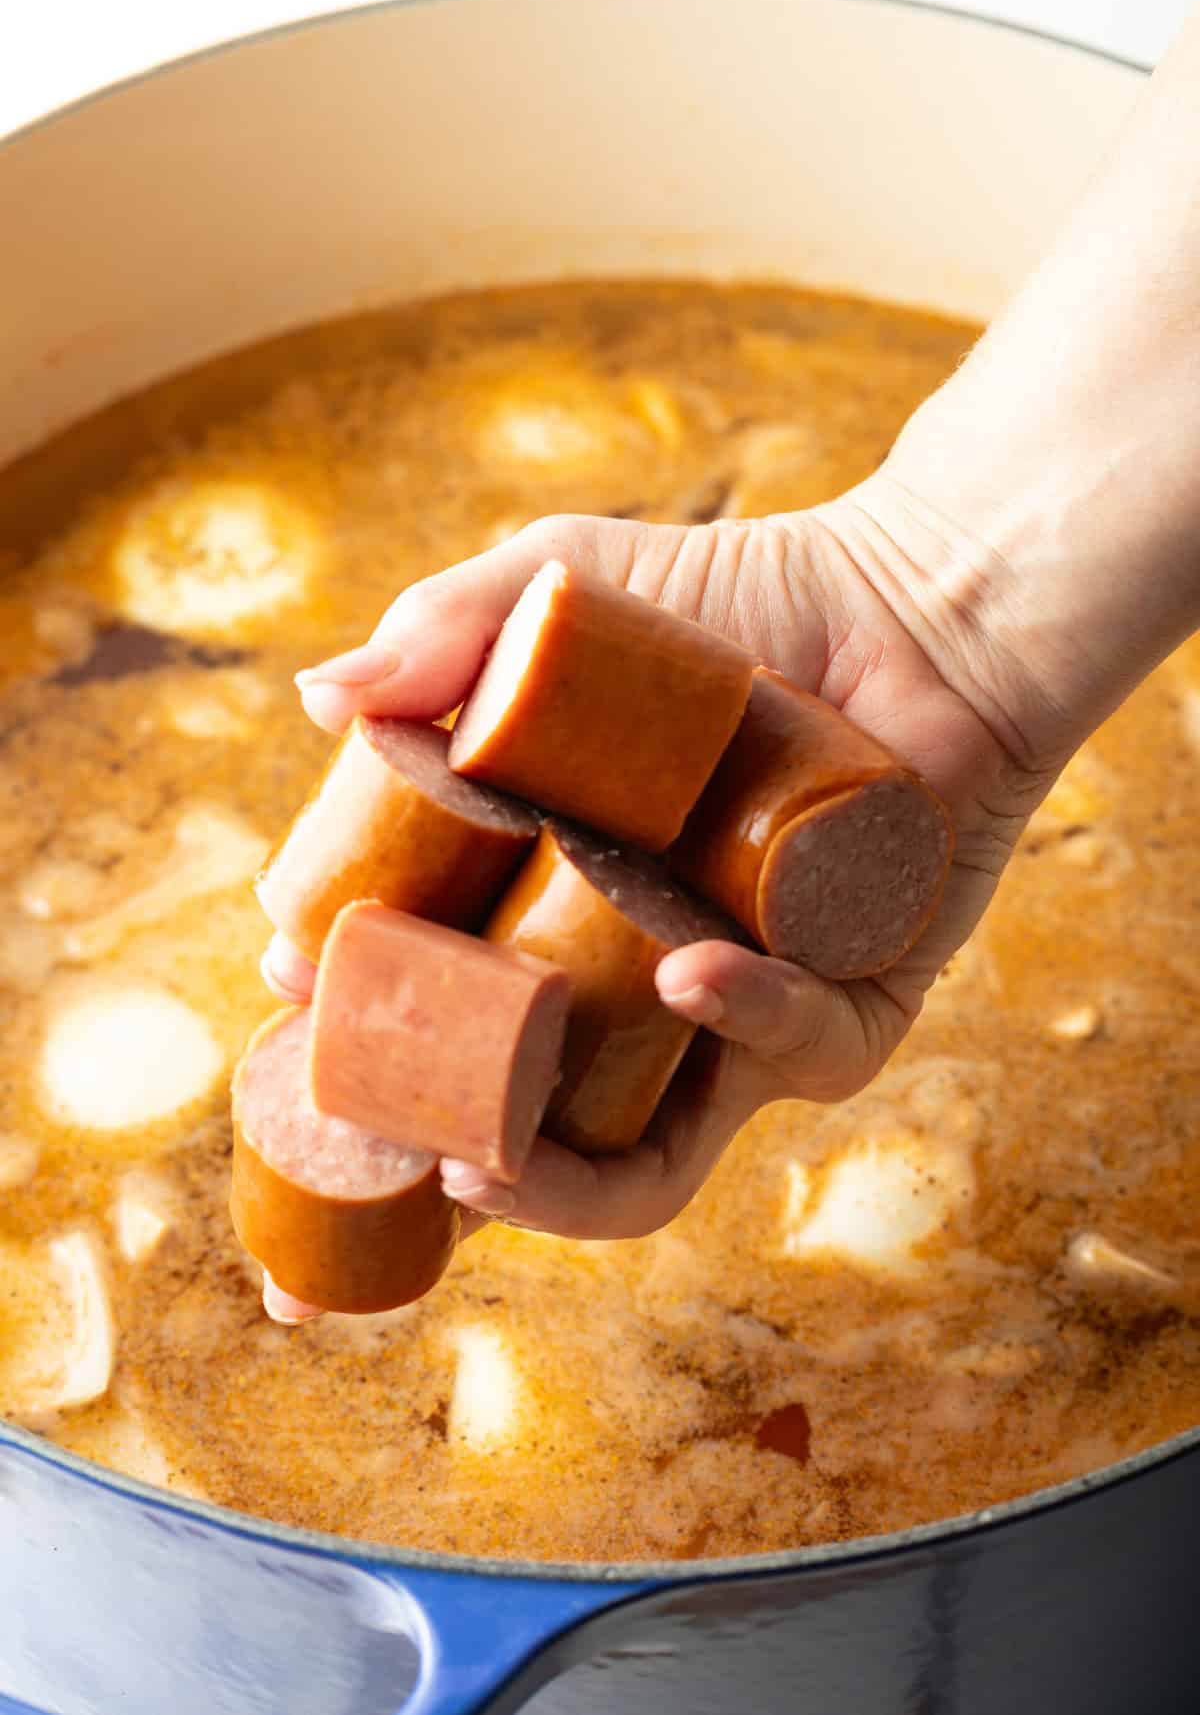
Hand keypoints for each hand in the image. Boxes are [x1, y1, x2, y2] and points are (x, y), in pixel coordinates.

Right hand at [258, 487, 1061, 1323]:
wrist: (909, 601)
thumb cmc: (742, 595)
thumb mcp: (567, 589)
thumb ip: (444, 628)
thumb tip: (318, 702)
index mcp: (550, 908)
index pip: (436, 1001)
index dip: (357, 1026)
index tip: (295, 995)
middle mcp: (630, 983)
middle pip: (514, 1119)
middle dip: (432, 1156)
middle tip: (378, 1128)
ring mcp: (733, 1016)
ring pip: (639, 1162)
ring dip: (554, 1185)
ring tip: (481, 1163)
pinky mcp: (848, 1018)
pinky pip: (790, 1058)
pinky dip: (740, 1019)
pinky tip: (688, 972)